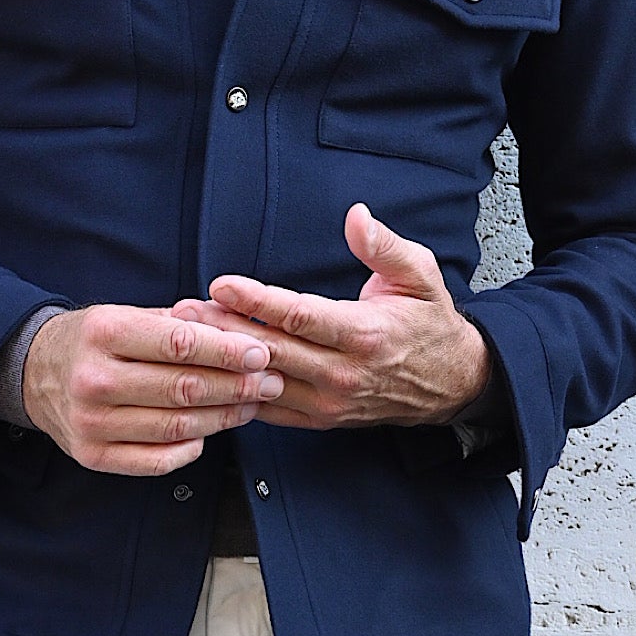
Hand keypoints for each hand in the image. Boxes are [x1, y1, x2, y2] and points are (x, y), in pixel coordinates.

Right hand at [22, 305, 282, 474]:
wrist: (33, 372)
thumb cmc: (92, 341)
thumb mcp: (126, 315)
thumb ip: (179, 323)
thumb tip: (238, 329)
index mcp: (104, 333)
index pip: (179, 344)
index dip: (226, 351)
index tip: (260, 352)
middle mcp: (94, 379)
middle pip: (183, 388)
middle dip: (236, 385)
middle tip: (271, 381)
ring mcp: (91, 422)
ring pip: (176, 426)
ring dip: (224, 417)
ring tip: (251, 405)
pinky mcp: (92, 456)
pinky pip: (156, 460)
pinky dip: (191, 447)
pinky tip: (210, 432)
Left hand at [171, 204, 490, 430]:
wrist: (452, 383)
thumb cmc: (430, 322)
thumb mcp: (420, 274)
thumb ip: (384, 245)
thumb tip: (356, 216)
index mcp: (365, 334)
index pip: (300, 317)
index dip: (257, 301)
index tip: (221, 284)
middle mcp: (344, 373)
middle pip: (272, 351)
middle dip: (223, 329)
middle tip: (183, 311)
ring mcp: (330, 401)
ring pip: (264, 382)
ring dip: (222, 361)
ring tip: (184, 338)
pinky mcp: (320, 419)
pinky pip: (269, 410)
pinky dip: (237, 393)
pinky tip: (208, 375)